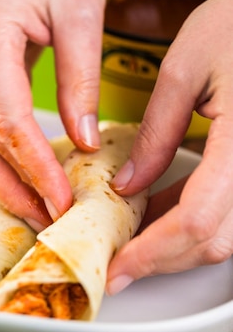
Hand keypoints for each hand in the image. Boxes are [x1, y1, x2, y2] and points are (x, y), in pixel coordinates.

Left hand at [107, 0, 232, 294]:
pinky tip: (160, 207)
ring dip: (177, 242)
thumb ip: (155, 135)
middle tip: (118, 259)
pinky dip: (195, 217)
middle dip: (162, 258)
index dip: (153, 252)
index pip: (198, 220)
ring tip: (129, 232)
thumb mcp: (183, 72)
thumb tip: (127, 185)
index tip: (117, 267)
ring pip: (228, 233)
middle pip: (216, 240)